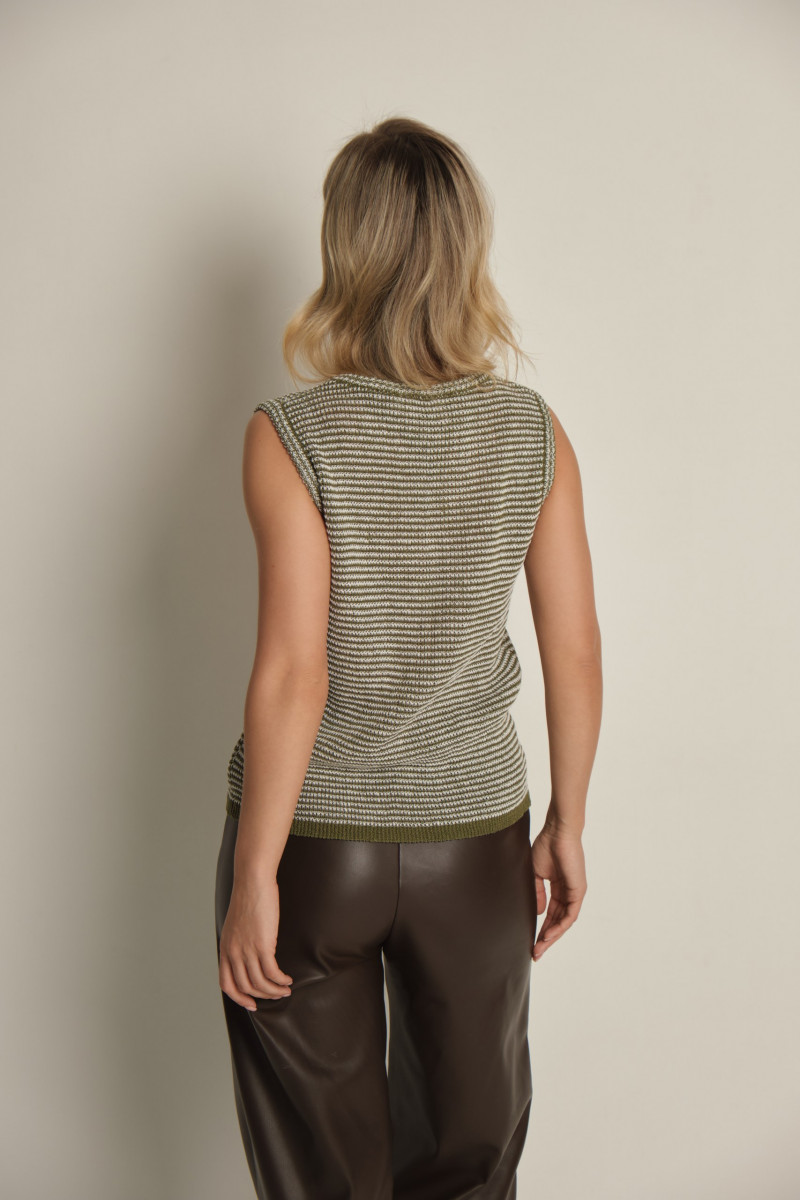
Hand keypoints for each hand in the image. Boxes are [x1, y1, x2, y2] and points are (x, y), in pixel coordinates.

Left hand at [218, 874, 293, 1010]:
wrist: (252, 882)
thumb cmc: (248, 898)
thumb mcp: (236, 924)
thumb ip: (238, 941)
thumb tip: (248, 953)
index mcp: (225, 949)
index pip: (226, 984)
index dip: (239, 998)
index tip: (252, 1003)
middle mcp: (233, 953)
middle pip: (245, 987)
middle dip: (262, 996)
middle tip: (276, 996)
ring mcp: (246, 950)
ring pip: (260, 983)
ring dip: (274, 990)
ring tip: (286, 989)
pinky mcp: (262, 945)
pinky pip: (272, 972)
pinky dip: (280, 979)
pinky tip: (287, 978)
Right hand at [530, 821, 586, 961]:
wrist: (557, 832)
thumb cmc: (546, 846)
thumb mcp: (537, 874)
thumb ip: (537, 893)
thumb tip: (538, 913)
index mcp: (559, 888)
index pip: (551, 914)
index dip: (541, 928)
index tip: (531, 942)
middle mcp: (569, 893)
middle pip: (558, 922)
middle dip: (546, 938)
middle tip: (535, 953)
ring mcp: (575, 893)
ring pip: (565, 922)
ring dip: (552, 936)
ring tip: (539, 948)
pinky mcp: (578, 891)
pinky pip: (570, 914)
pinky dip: (559, 926)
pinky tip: (548, 935)